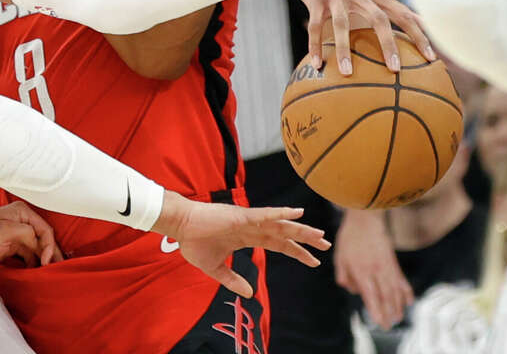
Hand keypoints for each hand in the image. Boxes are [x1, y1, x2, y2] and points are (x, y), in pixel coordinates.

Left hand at [0, 201, 62, 269]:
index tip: (46, 262)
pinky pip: (29, 254)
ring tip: (51, 273)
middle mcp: (22, 221)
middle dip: (51, 253)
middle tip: (58, 269)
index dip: (49, 246)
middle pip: (44, 238)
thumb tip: (40, 244)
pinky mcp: (12, 246)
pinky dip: (35, 262)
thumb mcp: (4, 232)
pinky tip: (37, 272)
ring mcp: (17, 234)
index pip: (44, 229)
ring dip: (44, 259)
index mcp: (21, 213)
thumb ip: (26, 233)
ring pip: (38, 247)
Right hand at [154, 193, 330, 297]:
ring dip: (301, 229)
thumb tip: (249, 293)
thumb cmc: (193, 242)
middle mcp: (252, 227)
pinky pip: (266, 215)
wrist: (180, 226)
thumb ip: (232, 279)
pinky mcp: (242, 216)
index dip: (296, 252)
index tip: (313, 261)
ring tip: (319, 235)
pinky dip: (282, 214)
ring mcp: (248, 220)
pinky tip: (297, 213)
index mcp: (247, 237)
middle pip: (285, 234)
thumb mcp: (215, 268)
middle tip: (326, 245)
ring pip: (281, 225)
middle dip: (306, 240)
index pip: (278, 245)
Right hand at [277, 0, 434, 73]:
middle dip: (389, 45)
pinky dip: (315, 45)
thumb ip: (383, 5)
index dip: (419, 35)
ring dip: (344, 50)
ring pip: (342, 24)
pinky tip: (317, 64)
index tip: (432, 58)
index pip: (404, 14)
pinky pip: (316, 26)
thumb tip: (413, 25)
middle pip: (379, 19)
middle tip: (395, 70)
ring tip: (347, 73)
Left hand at [334, 209, 412, 328]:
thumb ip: (343, 275)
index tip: (380, 323)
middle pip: (385, 297)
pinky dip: (406, 292)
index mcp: (362, 271)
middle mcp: (377, 271)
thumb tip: (351, 289)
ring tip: (398, 318)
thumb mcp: (340, 256)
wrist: (366, 219)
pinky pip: (401, 280)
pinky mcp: (393, 262)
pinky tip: (409, 301)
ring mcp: (387, 267)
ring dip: (398, 306)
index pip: (371, 296)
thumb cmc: (350, 238)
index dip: (377, 311)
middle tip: (388, 327)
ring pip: (395, 291)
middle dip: (387, 313)